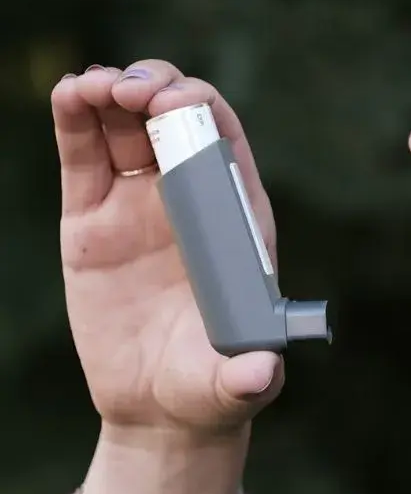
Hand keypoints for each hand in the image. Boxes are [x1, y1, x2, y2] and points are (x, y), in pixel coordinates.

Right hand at [52, 60, 284, 433]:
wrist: (157, 407)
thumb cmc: (210, 387)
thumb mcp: (233, 384)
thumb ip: (247, 376)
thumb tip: (258, 373)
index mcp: (233, 220)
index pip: (226, 143)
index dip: (203, 111)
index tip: (173, 104)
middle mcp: (189, 202)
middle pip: (175, 120)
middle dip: (156, 88)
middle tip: (129, 89)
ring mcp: (137, 206)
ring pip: (125, 128)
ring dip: (111, 91)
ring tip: (92, 85)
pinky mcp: (90, 222)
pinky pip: (82, 159)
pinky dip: (74, 122)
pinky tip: (69, 94)